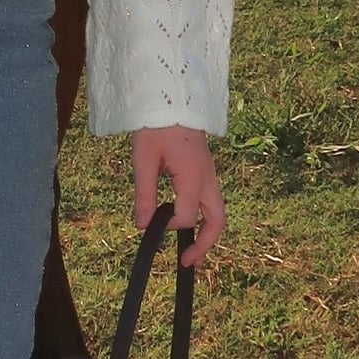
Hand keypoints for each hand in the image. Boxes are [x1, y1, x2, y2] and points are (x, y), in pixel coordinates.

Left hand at [131, 126, 224, 268]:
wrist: (172, 95)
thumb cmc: (156, 124)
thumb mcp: (143, 159)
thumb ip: (144, 193)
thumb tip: (141, 226)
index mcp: (193, 177)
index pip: (187, 217)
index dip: (169, 226)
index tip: (150, 223)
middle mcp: (208, 178)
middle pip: (217, 221)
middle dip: (205, 245)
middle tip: (188, 263)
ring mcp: (210, 174)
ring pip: (217, 211)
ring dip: (206, 232)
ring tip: (191, 251)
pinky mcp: (205, 169)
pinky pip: (210, 199)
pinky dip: (203, 216)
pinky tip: (185, 220)